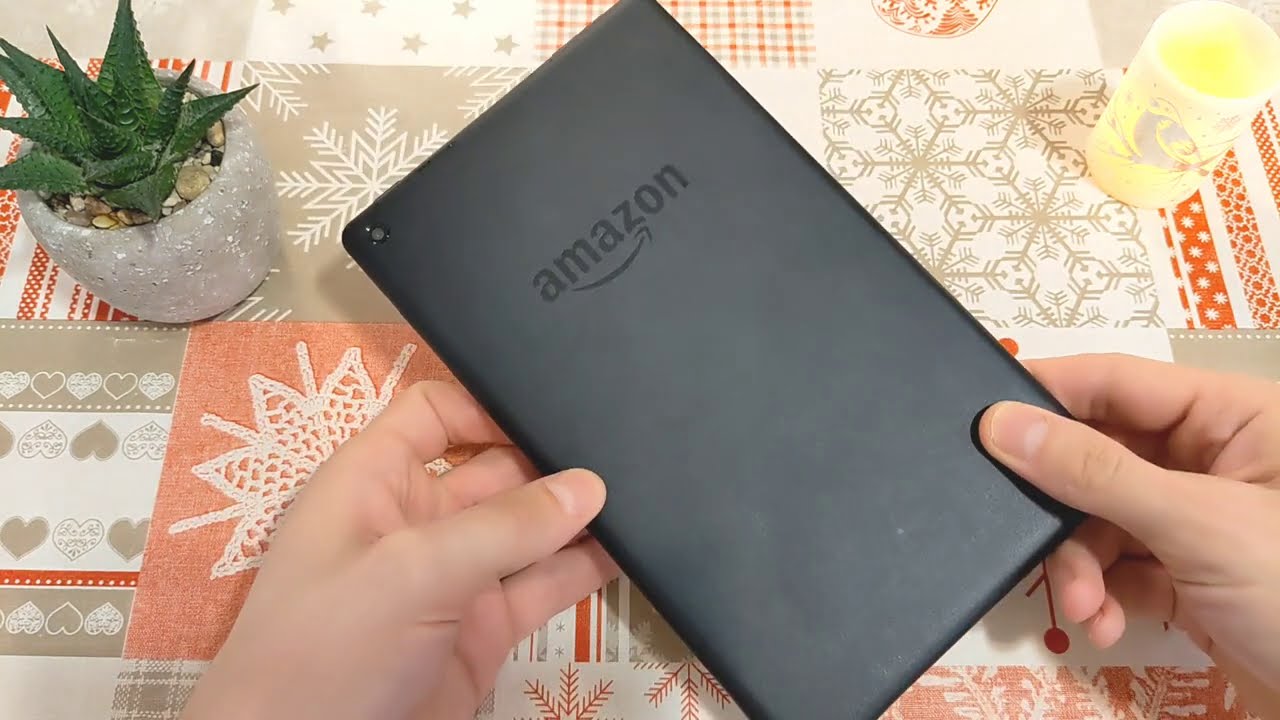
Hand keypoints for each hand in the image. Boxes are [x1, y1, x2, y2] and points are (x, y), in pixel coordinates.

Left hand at [179, 381, 618, 719]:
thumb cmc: (327, 650)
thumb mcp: (410, 573)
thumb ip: (503, 528)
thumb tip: (588, 486)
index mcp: (372, 482)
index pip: (434, 413)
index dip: (489, 405)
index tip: (556, 409)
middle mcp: (415, 520)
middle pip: (494, 468)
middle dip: (550, 459)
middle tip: (624, 449)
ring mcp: (453, 578)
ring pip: (527, 530)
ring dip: (576, 515)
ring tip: (642, 491)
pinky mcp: (483, 631)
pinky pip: (541, 586)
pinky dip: (582, 569)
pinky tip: (631, 550)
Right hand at [979, 354, 1279, 718]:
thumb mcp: (1197, 524)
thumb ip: (1096, 472)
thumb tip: (1002, 425)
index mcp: (1232, 417)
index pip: (1118, 383)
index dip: (1049, 396)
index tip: (982, 419)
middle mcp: (1212, 459)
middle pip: (1098, 455)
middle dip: (1063, 508)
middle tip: (1028, 538)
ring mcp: (1198, 520)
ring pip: (1099, 518)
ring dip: (1078, 565)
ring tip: (1084, 606)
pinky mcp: (1187, 576)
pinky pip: (1117, 567)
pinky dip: (1101, 595)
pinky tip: (1105, 624)